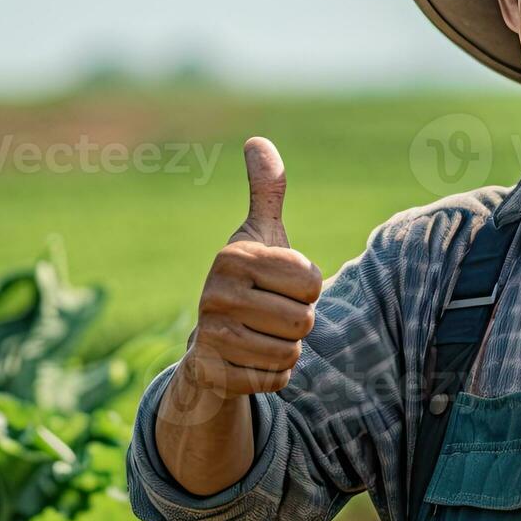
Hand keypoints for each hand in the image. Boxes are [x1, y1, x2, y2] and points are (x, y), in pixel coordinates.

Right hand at [176, 137, 322, 397]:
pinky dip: (274, 375)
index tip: (282, 285)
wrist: (209, 345)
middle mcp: (216, 293)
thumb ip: (267, 191)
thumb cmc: (247, 282)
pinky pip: (276, 379)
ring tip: (262, 335)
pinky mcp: (213, 373)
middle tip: (272, 315)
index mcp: (234, 257)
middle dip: (300, 322)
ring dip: (287, 348)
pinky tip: (252, 360)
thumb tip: (257, 140)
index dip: (308, 288)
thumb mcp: (259, 236)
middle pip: (303, 320)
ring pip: (291, 351)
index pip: (311, 281)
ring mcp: (211, 336)